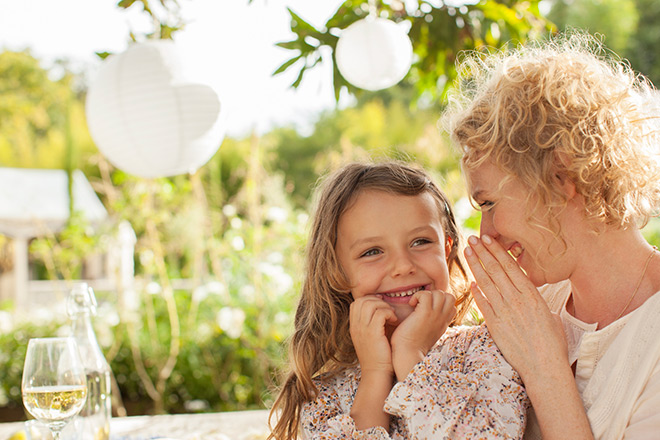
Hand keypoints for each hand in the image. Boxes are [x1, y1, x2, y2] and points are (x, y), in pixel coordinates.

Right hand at [349, 295, 396, 430]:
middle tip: (388, 311)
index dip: (370, 300)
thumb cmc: (378, 357)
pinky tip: (394, 321)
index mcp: (354, 326)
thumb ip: (372, 324)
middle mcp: (356, 326)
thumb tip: (381, 311)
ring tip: (392, 316)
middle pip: (363, 300)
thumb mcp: (370, 339)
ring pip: (371, 304)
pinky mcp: (373, 333)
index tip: (382, 308)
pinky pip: (380, 313)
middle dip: (378, 301)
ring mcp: (363, 329)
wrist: (376, 375)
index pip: (357, 303)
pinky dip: (389, 313)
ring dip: (385, 307)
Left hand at [390, 289, 455, 380]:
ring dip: (426, 294)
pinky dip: (417, 296)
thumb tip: (426, 315)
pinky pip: (426, 295)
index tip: (428, 307)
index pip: (452, 305)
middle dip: (436, 295)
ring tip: (417, 303)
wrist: (408, 354)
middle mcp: (442, 319)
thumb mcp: (428, 333)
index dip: (441, 302)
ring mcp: (435, 315)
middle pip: (450, 296)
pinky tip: (411, 304)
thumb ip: (432, 323)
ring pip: (439, 293)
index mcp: (444, 323)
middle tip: (423, 303)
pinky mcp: (425, 313)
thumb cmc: (413, 345)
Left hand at [463, 235, 568, 381]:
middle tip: (472, 238)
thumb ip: (537, 302)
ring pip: (486, 283)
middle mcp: (516, 300)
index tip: (488, 239)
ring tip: (467, 252)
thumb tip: (532, 297)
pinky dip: (476, 291)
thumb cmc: (553, 343)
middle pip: (495, 270)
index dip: (497, 251)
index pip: (510, 266)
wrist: (544, 367)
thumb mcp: (551, 315)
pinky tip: (470, 282)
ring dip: (475, 266)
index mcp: (532, 294)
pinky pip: (482, 304)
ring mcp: (504, 312)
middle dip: (482, 252)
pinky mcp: (495, 325)